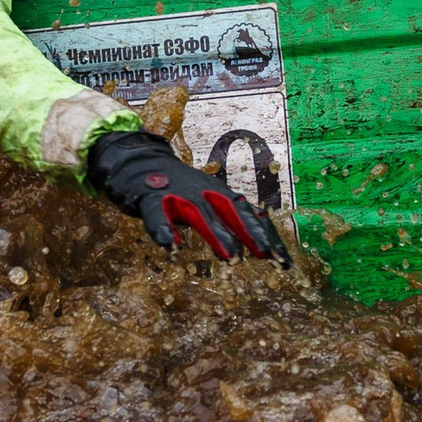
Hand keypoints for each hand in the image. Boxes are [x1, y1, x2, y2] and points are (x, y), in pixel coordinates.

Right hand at [85, 131, 289, 263]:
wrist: (139, 160)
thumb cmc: (179, 188)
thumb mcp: (209, 199)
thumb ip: (231, 220)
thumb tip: (263, 247)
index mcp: (219, 193)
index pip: (249, 214)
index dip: (266, 236)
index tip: (283, 261)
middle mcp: (203, 191)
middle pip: (231, 211)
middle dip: (250, 234)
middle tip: (266, 257)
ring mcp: (178, 194)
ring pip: (200, 214)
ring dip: (217, 234)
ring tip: (230, 258)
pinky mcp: (150, 198)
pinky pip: (157, 215)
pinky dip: (164, 230)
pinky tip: (171, 247)